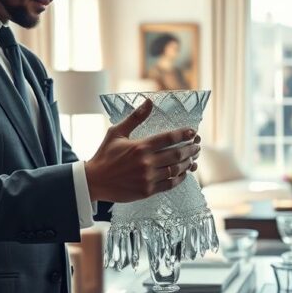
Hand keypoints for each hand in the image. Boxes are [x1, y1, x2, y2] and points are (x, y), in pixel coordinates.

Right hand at [84, 100, 201, 202]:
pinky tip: (184, 173)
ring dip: (187, 163)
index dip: (184, 134)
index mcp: (140, 146)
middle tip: (197, 145)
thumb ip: (135, 117)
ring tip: (193, 158)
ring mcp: (147, 178)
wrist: (94, 181)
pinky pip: (170, 184)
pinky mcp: (147, 191)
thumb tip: (149, 101)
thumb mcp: (117, 132)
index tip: (193, 131)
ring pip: (175, 170)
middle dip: (190, 148)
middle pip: (176, 154)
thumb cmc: (104, 155)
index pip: (169, 138)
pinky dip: (179, 178)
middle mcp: (146, 162)